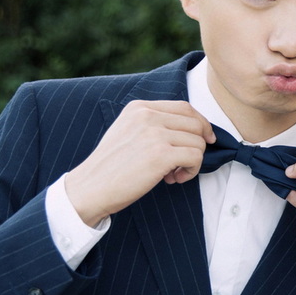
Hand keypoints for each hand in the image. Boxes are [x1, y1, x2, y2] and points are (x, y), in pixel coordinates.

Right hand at [65, 100, 215, 226]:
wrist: (90, 187)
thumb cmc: (111, 166)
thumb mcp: (128, 132)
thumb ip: (154, 125)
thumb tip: (192, 130)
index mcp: (140, 107)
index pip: (185, 107)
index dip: (200, 123)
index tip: (205, 139)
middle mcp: (147, 115)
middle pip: (196, 124)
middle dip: (197, 145)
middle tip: (181, 164)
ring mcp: (154, 133)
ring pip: (198, 141)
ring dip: (193, 161)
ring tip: (174, 174)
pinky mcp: (161, 154)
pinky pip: (196, 157)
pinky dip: (192, 170)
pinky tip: (174, 178)